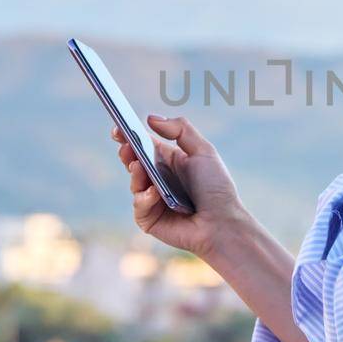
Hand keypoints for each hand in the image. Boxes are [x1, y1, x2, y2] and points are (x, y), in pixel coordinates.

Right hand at [114, 115, 247, 260]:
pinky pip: (139, 206)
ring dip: (135, 174)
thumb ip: (180, 130)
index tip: (119, 128)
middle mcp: (158, 179)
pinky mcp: (149, 219)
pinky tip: (154, 193)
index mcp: (169, 161)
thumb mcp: (203, 151)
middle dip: (127, 153)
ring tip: (138, 165)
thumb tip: (150, 118)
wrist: (223, 223)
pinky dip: (144, 199)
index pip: (144, 145)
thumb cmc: (216, 187)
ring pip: (134, 183)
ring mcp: (152, 200)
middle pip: (134, 162)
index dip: (129, 136)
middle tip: (125, 146)